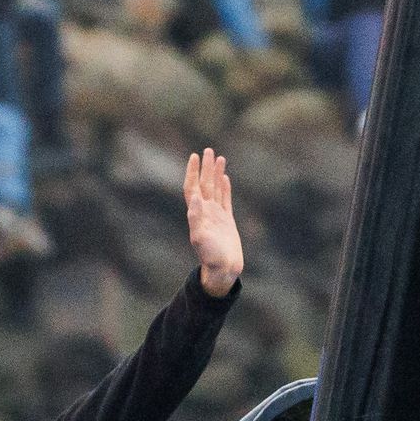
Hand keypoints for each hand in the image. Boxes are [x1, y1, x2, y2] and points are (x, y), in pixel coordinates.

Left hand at [183, 146, 242, 292]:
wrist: (223, 270)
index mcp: (197, 213)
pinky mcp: (227, 221)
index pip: (193, 187)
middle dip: (206, 167)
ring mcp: (216, 215)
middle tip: (208, 150)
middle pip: (204, 184)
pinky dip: (225, 188)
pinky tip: (225, 178)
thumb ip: (196, 219)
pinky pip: (225, 199)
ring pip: (215, 189)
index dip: (192, 172)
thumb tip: (194, 199)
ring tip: (219, 158)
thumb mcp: (200, 238)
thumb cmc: (210, 257)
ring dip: (216, 174)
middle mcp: (206, 212)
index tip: (194, 156)